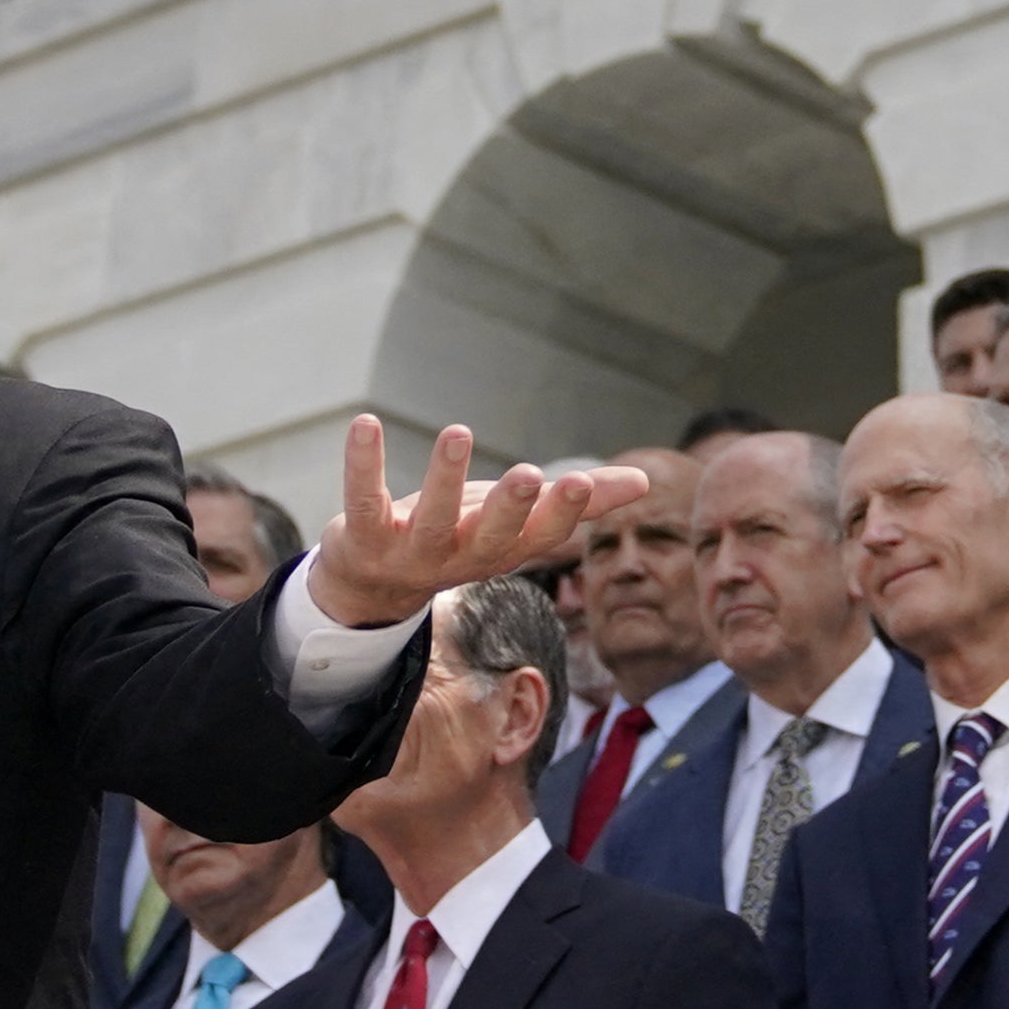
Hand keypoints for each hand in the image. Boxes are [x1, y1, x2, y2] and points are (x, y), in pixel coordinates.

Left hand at [308, 418, 607, 631]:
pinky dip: (364, 464)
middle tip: (527, 474)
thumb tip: (645, 481)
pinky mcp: (365, 537)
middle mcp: (463, 556)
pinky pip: (364, 501)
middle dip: (511, 508)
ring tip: (458, 433)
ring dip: (444, 479)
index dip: (562, 514)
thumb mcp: (518, 518)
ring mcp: (413, 551)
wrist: (373, 584)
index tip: (579, 480)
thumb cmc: (460, 535)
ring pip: (433, 521)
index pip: (542, 536)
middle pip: (492, 538)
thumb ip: (579, 501)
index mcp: (505, 550)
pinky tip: (366, 423)